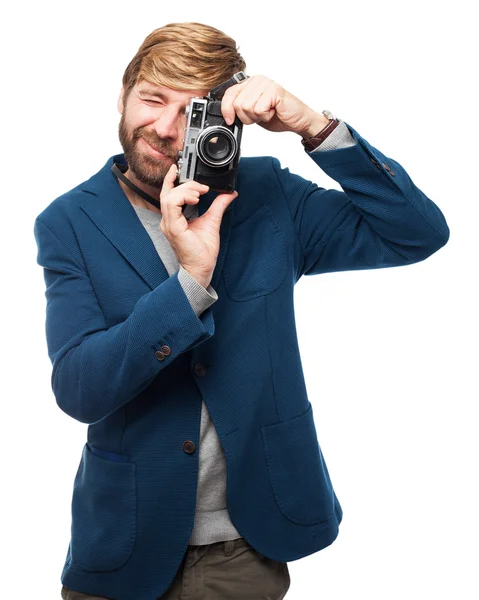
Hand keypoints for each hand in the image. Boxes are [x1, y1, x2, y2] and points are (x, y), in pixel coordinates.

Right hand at [159, 165, 237, 287]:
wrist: (202, 267)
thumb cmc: (203, 250)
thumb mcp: (213, 221)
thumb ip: (218, 205)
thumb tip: (228, 193)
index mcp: (174, 217)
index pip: (167, 193)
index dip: (170, 179)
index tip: (178, 168)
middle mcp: (168, 219)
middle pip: (168, 191)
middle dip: (185, 183)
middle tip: (203, 188)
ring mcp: (169, 224)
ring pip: (169, 195)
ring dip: (185, 190)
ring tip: (200, 194)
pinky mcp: (173, 228)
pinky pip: (171, 205)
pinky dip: (183, 198)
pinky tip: (195, 200)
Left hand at [220, 75, 328, 138]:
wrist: (297, 120)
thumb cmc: (277, 116)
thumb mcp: (252, 113)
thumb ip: (239, 109)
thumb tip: (225, 115)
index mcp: (250, 83)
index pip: (229, 94)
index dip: (226, 110)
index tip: (230, 120)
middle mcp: (257, 80)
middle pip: (237, 104)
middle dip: (246, 117)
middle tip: (260, 116)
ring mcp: (266, 83)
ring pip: (246, 107)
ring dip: (257, 117)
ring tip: (267, 113)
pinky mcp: (274, 90)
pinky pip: (259, 109)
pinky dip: (266, 116)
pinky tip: (274, 112)